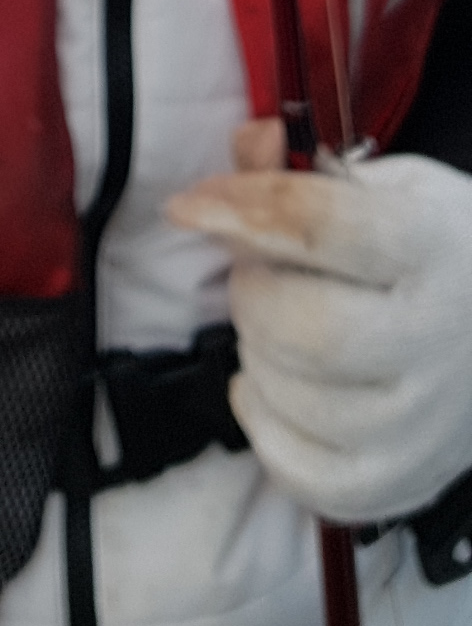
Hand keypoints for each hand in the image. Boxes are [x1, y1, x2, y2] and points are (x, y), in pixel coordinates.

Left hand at [167, 132, 471, 522]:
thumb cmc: (432, 253)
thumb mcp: (388, 187)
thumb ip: (305, 167)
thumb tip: (249, 144)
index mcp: (432, 246)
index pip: (324, 226)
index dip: (244, 210)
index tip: (187, 206)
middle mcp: (438, 339)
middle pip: (305, 330)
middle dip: (251, 294)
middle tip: (260, 275)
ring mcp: (424, 423)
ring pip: (296, 400)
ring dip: (256, 356)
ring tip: (278, 328)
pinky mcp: (404, 481)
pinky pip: (305, 475)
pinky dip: (266, 429)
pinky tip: (277, 388)